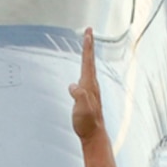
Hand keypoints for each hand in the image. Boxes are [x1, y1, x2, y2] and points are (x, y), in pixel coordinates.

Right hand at [69, 29, 106, 144]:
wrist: (94, 134)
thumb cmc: (87, 123)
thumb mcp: (82, 110)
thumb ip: (79, 97)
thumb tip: (73, 86)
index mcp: (88, 85)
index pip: (87, 62)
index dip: (87, 47)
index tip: (88, 34)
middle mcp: (91, 85)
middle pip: (89, 61)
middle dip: (89, 45)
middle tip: (89, 31)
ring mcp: (90, 90)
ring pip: (89, 68)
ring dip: (87, 55)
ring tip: (87, 45)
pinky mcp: (88, 95)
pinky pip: (86, 76)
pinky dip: (85, 67)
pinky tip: (83, 70)